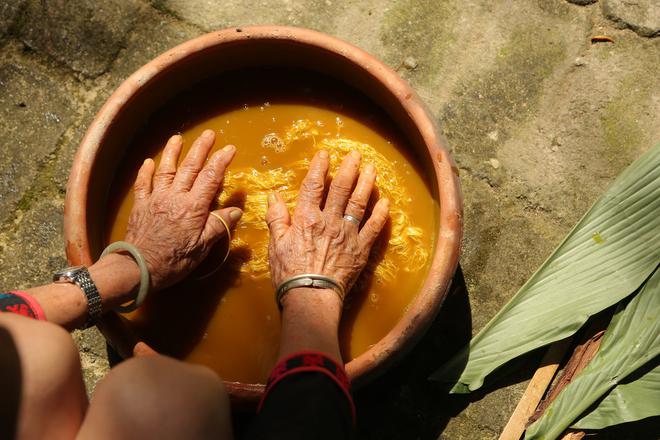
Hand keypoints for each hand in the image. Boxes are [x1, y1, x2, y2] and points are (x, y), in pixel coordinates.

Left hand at [124, 129, 241, 290]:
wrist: (137, 268)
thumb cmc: (173, 261)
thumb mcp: (202, 248)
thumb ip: (218, 226)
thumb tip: (236, 211)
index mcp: (193, 208)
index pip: (210, 178)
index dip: (221, 161)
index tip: (230, 149)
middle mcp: (175, 197)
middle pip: (190, 168)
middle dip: (201, 149)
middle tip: (209, 134)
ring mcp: (155, 199)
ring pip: (166, 170)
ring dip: (172, 152)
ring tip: (177, 138)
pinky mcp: (140, 205)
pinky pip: (142, 184)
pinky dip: (145, 171)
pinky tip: (148, 162)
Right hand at [266, 150, 389, 300]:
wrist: (311, 296)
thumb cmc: (289, 272)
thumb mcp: (275, 244)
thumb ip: (276, 218)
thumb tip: (273, 197)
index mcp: (307, 218)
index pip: (313, 186)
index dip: (319, 167)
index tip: (325, 154)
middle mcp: (329, 221)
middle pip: (341, 189)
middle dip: (349, 168)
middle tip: (356, 154)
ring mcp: (348, 234)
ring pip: (359, 203)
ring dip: (366, 184)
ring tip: (372, 169)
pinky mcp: (361, 249)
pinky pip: (374, 227)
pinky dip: (380, 214)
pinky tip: (385, 202)